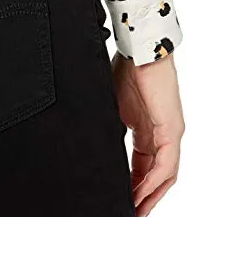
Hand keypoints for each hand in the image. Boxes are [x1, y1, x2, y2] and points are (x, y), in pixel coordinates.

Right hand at [111, 51, 184, 216]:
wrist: (137, 51)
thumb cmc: (126, 71)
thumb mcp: (113, 109)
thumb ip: (110, 129)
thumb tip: (93, 145)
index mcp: (150, 129)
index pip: (145, 166)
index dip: (134, 186)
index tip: (121, 200)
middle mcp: (165, 135)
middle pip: (158, 176)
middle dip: (144, 197)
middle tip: (129, 214)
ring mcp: (171, 133)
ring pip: (165, 175)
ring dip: (150, 195)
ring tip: (134, 211)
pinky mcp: (172, 130)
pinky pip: (165, 165)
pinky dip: (152, 183)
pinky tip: (138, 194)